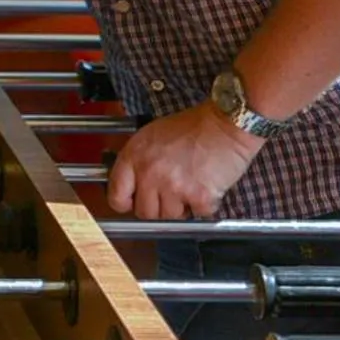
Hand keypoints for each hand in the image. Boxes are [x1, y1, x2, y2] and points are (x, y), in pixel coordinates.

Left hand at [105, 103, 263, 219]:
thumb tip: (131, 185)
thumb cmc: (191, 126)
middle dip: (157, 208)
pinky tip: (206, 186)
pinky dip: (204, 206)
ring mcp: (173, 186)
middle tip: (170, 195)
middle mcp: (150, 173)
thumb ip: (138, 161)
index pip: (116, 195)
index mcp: (134, 156)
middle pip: (144, 212)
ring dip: (181, 207)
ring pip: (170, 217)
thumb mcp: (152, 136)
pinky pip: (197, 214)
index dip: (125, 202)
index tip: (134, 202)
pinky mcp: (198, 196)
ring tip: (190, 186)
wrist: (224, 123)